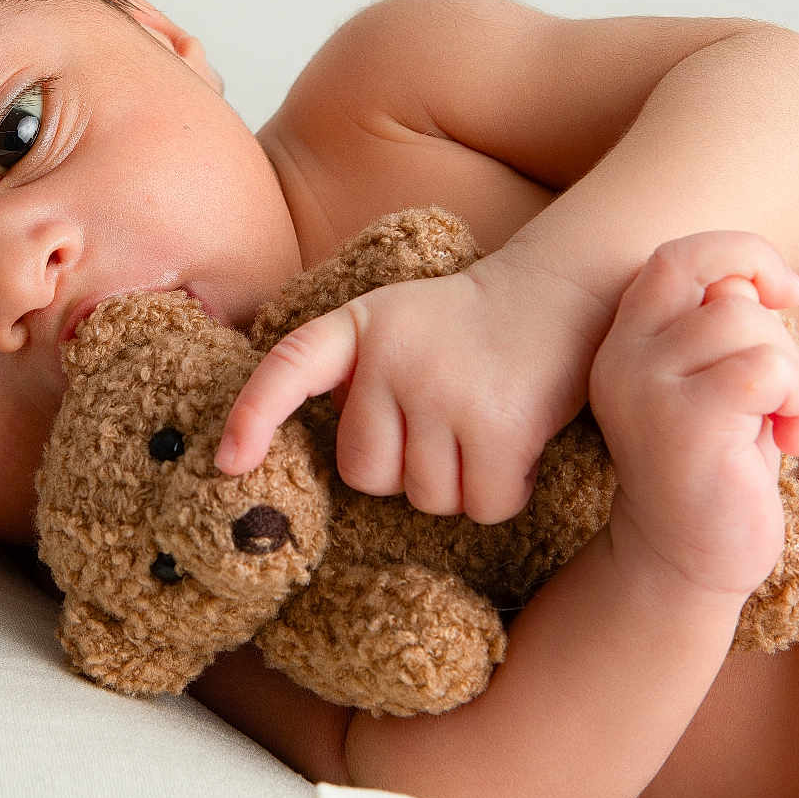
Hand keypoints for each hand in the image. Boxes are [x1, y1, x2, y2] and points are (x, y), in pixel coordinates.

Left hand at [214, 258, 610, 524]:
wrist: (568, 290)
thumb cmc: (474, 326)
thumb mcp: (401, 324)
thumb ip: (358, 374)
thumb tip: (325, 457)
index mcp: (361, 325)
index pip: (290, 367)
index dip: (253, 416)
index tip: (229, 464)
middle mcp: (394, 355)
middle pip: (366, 473)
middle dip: (408, 469)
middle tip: (451, 423)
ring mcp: (446, 391)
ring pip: (426, 498)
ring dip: (461, 483)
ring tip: (489, 425)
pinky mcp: (500, 427)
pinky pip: (482, 507)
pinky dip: (505, 493)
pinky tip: (521, 446)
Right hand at [591, 231, 798, 597]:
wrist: (685, 564)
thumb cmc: (715, 472)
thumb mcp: (715, 382)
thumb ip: (722, 325)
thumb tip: (753, 279)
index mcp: (625, 342)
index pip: (678, 256)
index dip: (742, 255)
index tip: (784, 292)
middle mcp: (622, 359)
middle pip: (726, 291)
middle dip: (780, 337)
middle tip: (782, 399)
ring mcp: (647, 389)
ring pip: (748, 324)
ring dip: (793, 375)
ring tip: (784, 424)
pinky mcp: (684, 425)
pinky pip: (764, 369)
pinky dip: (796, 402)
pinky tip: (789, 442)